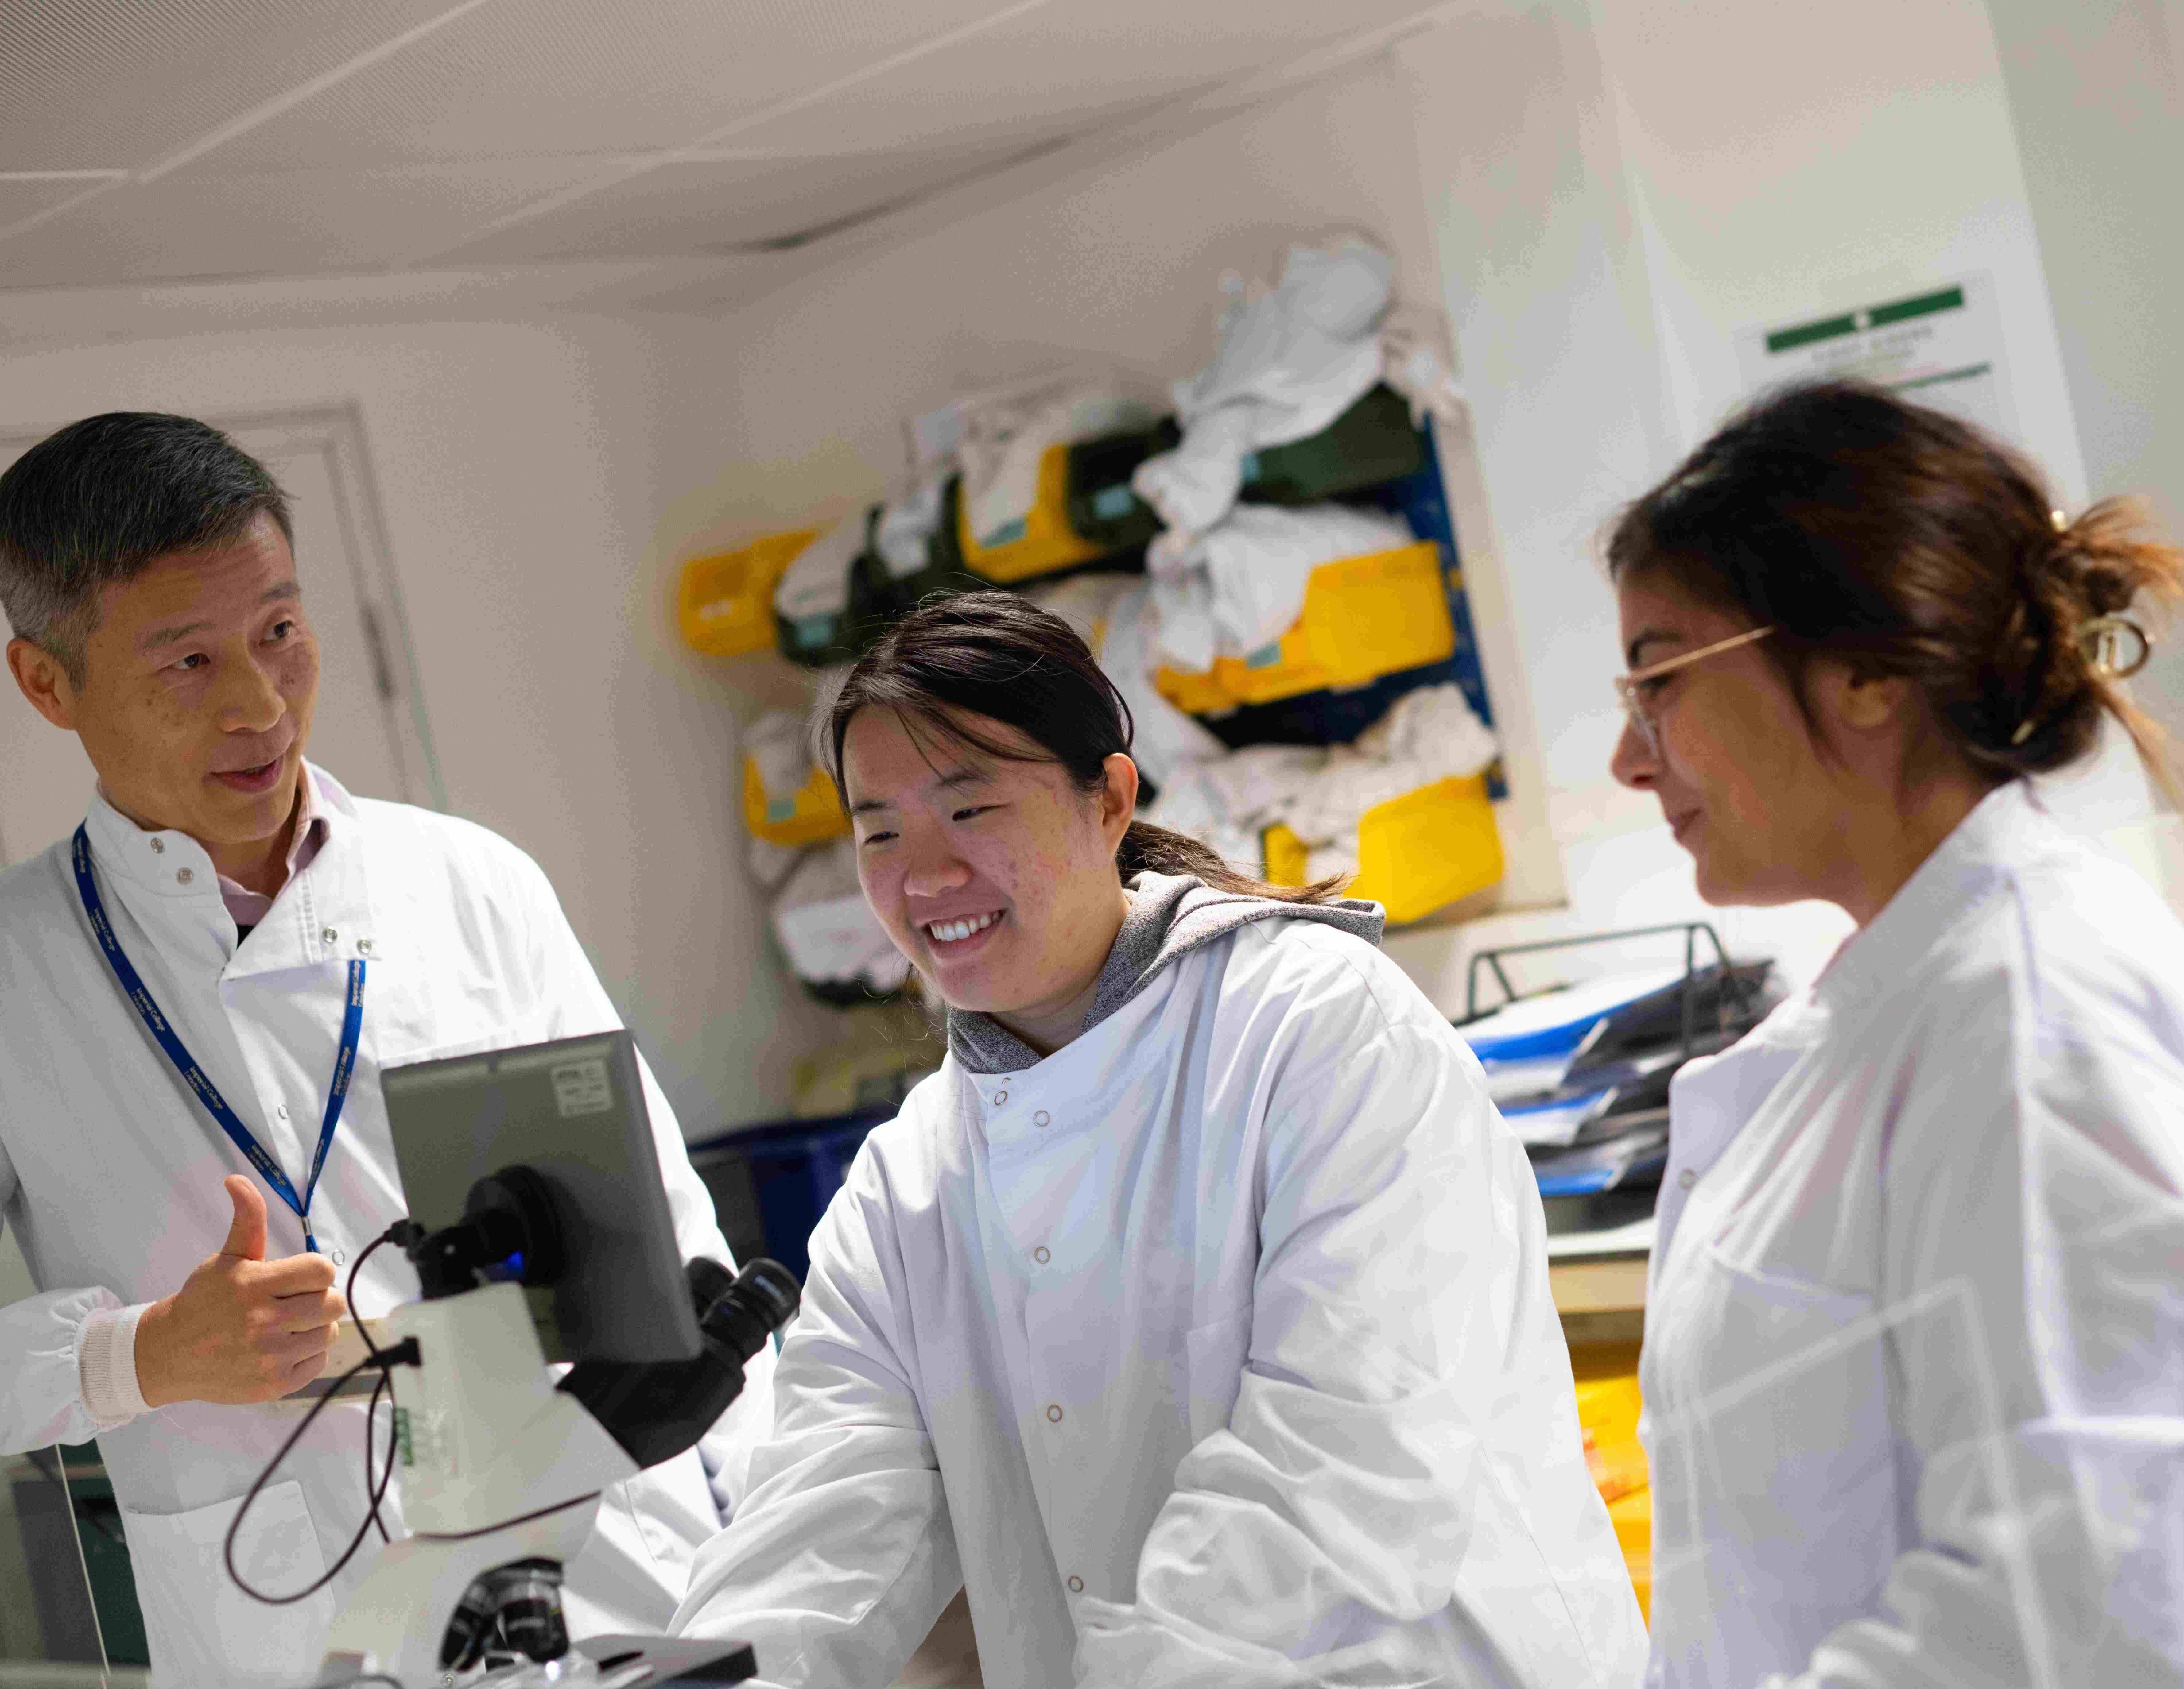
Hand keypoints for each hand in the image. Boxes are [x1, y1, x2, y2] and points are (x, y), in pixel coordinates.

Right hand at [134, 1177, 347, 1407]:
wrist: (170, 1354)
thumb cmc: (204, 1301)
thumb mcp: (226, 1257)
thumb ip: (247, 1219)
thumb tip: (238, 1180)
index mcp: (254, 1286)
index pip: (321, 1270)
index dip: (316, 1271)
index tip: (299, 1277)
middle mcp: (264, 1323)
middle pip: (333, 1304)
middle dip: (319, 1298)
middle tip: (296, 1301)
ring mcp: (270, 1358)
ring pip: (328, 1334)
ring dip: (314, 1327)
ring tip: (287, 1324)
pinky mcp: (273, 1385)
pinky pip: (317, 1362)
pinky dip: (306, 1354)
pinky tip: (282, 1347)